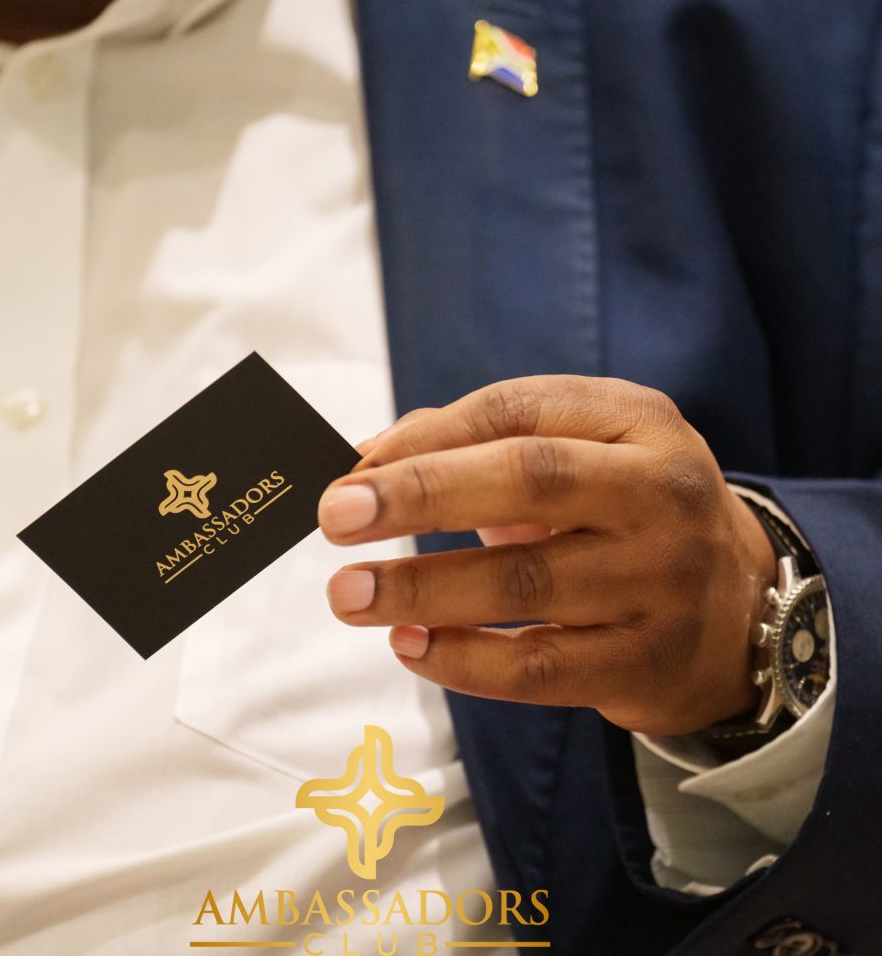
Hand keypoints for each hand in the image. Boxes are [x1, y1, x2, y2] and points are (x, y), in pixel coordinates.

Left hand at [318, 376, 776, 735]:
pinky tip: (409, 645)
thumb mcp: (582, 451)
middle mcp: (659, 493)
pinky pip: (539, 666)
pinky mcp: (648, 661)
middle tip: (336, 517)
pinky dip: (463, 659)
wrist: (741, 609)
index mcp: (637, 422)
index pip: (516, 411)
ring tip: (350, 594)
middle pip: (529, 479)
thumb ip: (477, 442)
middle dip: (420, 494)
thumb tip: (367, 459)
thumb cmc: (627, 513)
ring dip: (422, 588)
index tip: (352, 470)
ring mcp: (661, 581)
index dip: (426, 439)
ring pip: (526, 582)